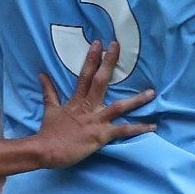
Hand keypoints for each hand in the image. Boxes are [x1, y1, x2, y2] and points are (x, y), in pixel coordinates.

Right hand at [33, 42, 157, 167]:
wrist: (45, 150)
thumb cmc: (49, 132)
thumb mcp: (50, 109)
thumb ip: (49, 91)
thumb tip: (42, 74)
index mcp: (76, 101)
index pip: (85, 75)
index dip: (92, 58)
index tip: (99, 43)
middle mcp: (88, 107)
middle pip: (100, 81)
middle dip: (109, 63)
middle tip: (117, 46)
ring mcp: (95, 120)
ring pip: (120, 107)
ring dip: (137, 100)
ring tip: (152, 93)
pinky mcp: (101, 135)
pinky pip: (123, 131)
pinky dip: (138, 129)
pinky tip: (152, 126)